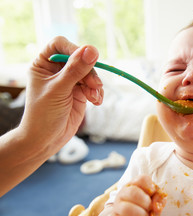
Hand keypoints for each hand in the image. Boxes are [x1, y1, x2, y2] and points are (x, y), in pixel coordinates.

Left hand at [20, 36, 103, 153]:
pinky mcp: (79, 92)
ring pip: (89, 73)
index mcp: (43, 64)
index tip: (88, 59)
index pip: (60, 45)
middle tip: (95, 85)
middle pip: (79, 59)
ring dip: (95, 85)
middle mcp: (56, 70)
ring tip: (94, 98)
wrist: (46, 140)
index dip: (74, 49)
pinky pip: (94, 86)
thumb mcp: (59, 89)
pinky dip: (97, 93)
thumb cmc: (43, 114)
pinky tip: (96, 102)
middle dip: (89, 72)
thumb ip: (76, 70)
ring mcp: (69, 81)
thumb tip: (92, 50)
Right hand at [112, 175, 166, 215]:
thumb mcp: (155, 201)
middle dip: (146, 203)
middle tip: (149, 209)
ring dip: (141, 215)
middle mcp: (123, 193)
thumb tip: (156, 206)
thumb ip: (159, 199)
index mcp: (134, 184)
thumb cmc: (145, 208)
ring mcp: (117, 207)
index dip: (150, 187)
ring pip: (126, 208)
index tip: (152, 194)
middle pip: (133, 192)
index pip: (142, 179)